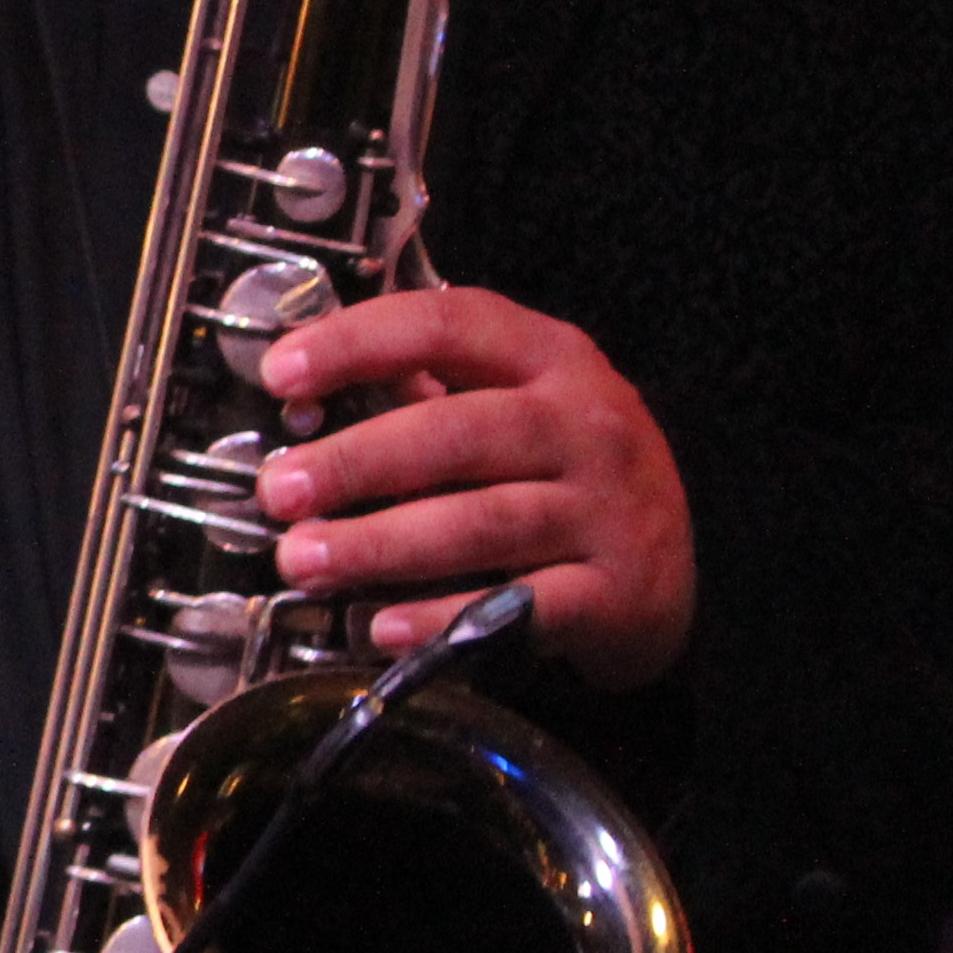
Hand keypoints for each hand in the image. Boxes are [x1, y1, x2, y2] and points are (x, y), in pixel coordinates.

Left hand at [255, 285, 691, 687]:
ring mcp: (611, 508)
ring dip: (380, 543)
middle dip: (354, 463)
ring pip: (481, 522)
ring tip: (304, 559)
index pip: (445, 326)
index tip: (279, 374)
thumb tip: (300, 405)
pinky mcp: (619, 593)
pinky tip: (382, 625)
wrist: (673, 568)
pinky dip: (444, 617)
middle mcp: (588, 423)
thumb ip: (419, 395)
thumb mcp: (511, 406)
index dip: (356, 343)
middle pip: (456, 433)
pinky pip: (520, 606)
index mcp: (550, 356)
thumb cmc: (559, 472)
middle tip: (279, 492)